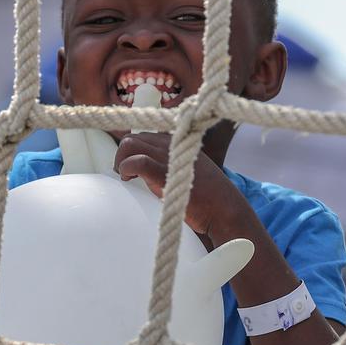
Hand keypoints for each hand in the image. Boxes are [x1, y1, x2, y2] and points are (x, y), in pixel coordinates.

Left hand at [113, 132, 249, 240]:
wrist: (224, 209)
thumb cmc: (207, 196)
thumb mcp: (188, 170)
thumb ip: (170, 164)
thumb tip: (145, 169)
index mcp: (178, 139)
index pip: (144, 134)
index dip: (132, 150)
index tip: (131, 166)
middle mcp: (173, 142)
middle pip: (133, 137)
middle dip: (123, 155)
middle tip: (126, 174)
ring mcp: (170, 155)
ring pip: (130, 144)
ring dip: (121, 160)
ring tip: (126, 177)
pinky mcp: (167, 173)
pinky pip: (138, 161)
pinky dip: (126, 167)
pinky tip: (128, 178)